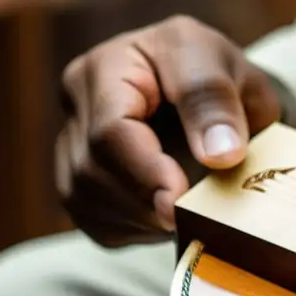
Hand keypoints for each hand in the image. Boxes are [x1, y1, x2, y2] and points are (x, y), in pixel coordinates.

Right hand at [56, 15, 280, 246]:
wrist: (208, 89)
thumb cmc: (212, 68)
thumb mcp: (224, 64)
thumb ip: (216, 100)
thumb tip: (220, 154)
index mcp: (107, 67)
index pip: (110, 129)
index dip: (145, 171)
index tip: (180, 200)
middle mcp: (76, 107)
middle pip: (92, 170)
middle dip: (147, 201)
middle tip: (198, 218)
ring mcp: (71, 147)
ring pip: (87, 201)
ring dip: (143, 219)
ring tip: (192, 214)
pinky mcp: (79, 185)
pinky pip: (96, 223)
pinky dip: (136, 231)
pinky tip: (170, 221)